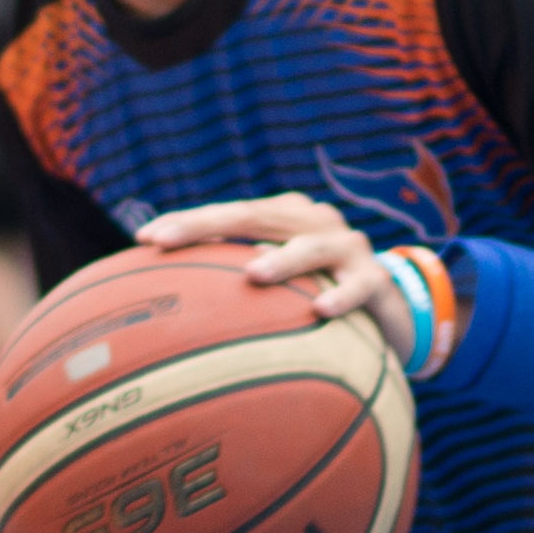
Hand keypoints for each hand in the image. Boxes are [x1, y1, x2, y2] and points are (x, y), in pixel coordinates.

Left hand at [139, 194, 397, 338]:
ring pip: (310, 247)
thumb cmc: (316, 295)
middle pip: (254, 216)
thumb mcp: (278, 285)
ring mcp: (346, 246)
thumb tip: (167, 317)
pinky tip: (320, 309)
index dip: (186, 223)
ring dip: (282, 260)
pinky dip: (341, 297)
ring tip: (252, 274)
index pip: (226, 214)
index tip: (142, 239)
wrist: (391, 308)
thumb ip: (234, 286)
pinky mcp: (377, 278)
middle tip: (165, 241)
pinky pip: (358, 287)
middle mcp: (311, 222)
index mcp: (282, 217)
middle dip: (206, 226)